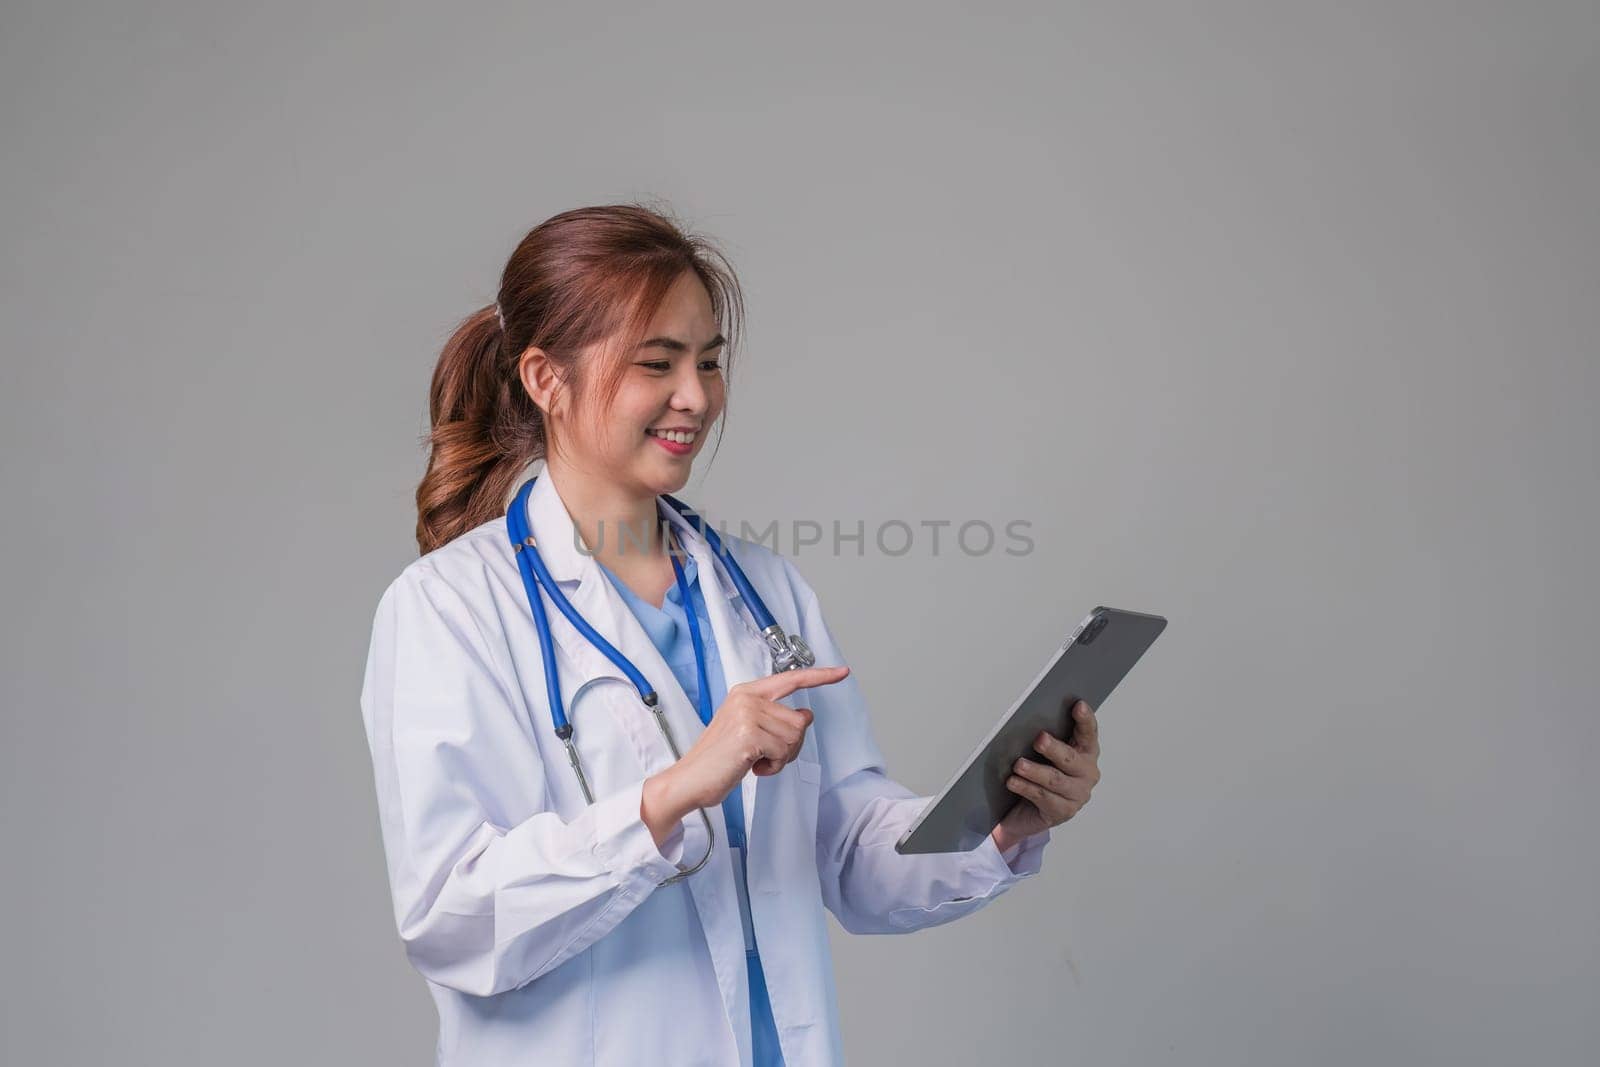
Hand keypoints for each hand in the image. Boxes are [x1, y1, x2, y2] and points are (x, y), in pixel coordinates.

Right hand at [647, 665, 849, 825]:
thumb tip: (805, 717)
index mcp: (746, 692)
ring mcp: (747, 714)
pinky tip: (753, 767)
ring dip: (779, 758)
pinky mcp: (749, 735)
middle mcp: (747, 698)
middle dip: (789, 746)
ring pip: (794, 738)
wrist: (690, 780)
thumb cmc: (718, 760)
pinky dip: (773, 767)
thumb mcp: (748, 730)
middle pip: (799, 721)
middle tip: (763, 755)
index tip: (841, 672)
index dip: (819, 677)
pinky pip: (783, 752)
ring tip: (754, 760)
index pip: (791, 679)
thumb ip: (775, 719)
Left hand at [991, 699, 1100, 852]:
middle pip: (1071, 758)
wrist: (1025, 813)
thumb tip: (1028, 719)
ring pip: (1055, 780)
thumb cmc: (1036, 775)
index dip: (1085, 719)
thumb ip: (1044, 738)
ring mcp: (1077, 794)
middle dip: (1054, 748)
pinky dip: (1026, 788)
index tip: (1079, 705)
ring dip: (1036, 771)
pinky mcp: (1062, 811)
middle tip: (1039, 739)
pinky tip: (1013, 782)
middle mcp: (1086, 773)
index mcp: (1085, 752)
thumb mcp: (1041, 754)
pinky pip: (1043, 797)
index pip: (1088, 733)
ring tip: (1019, 765)